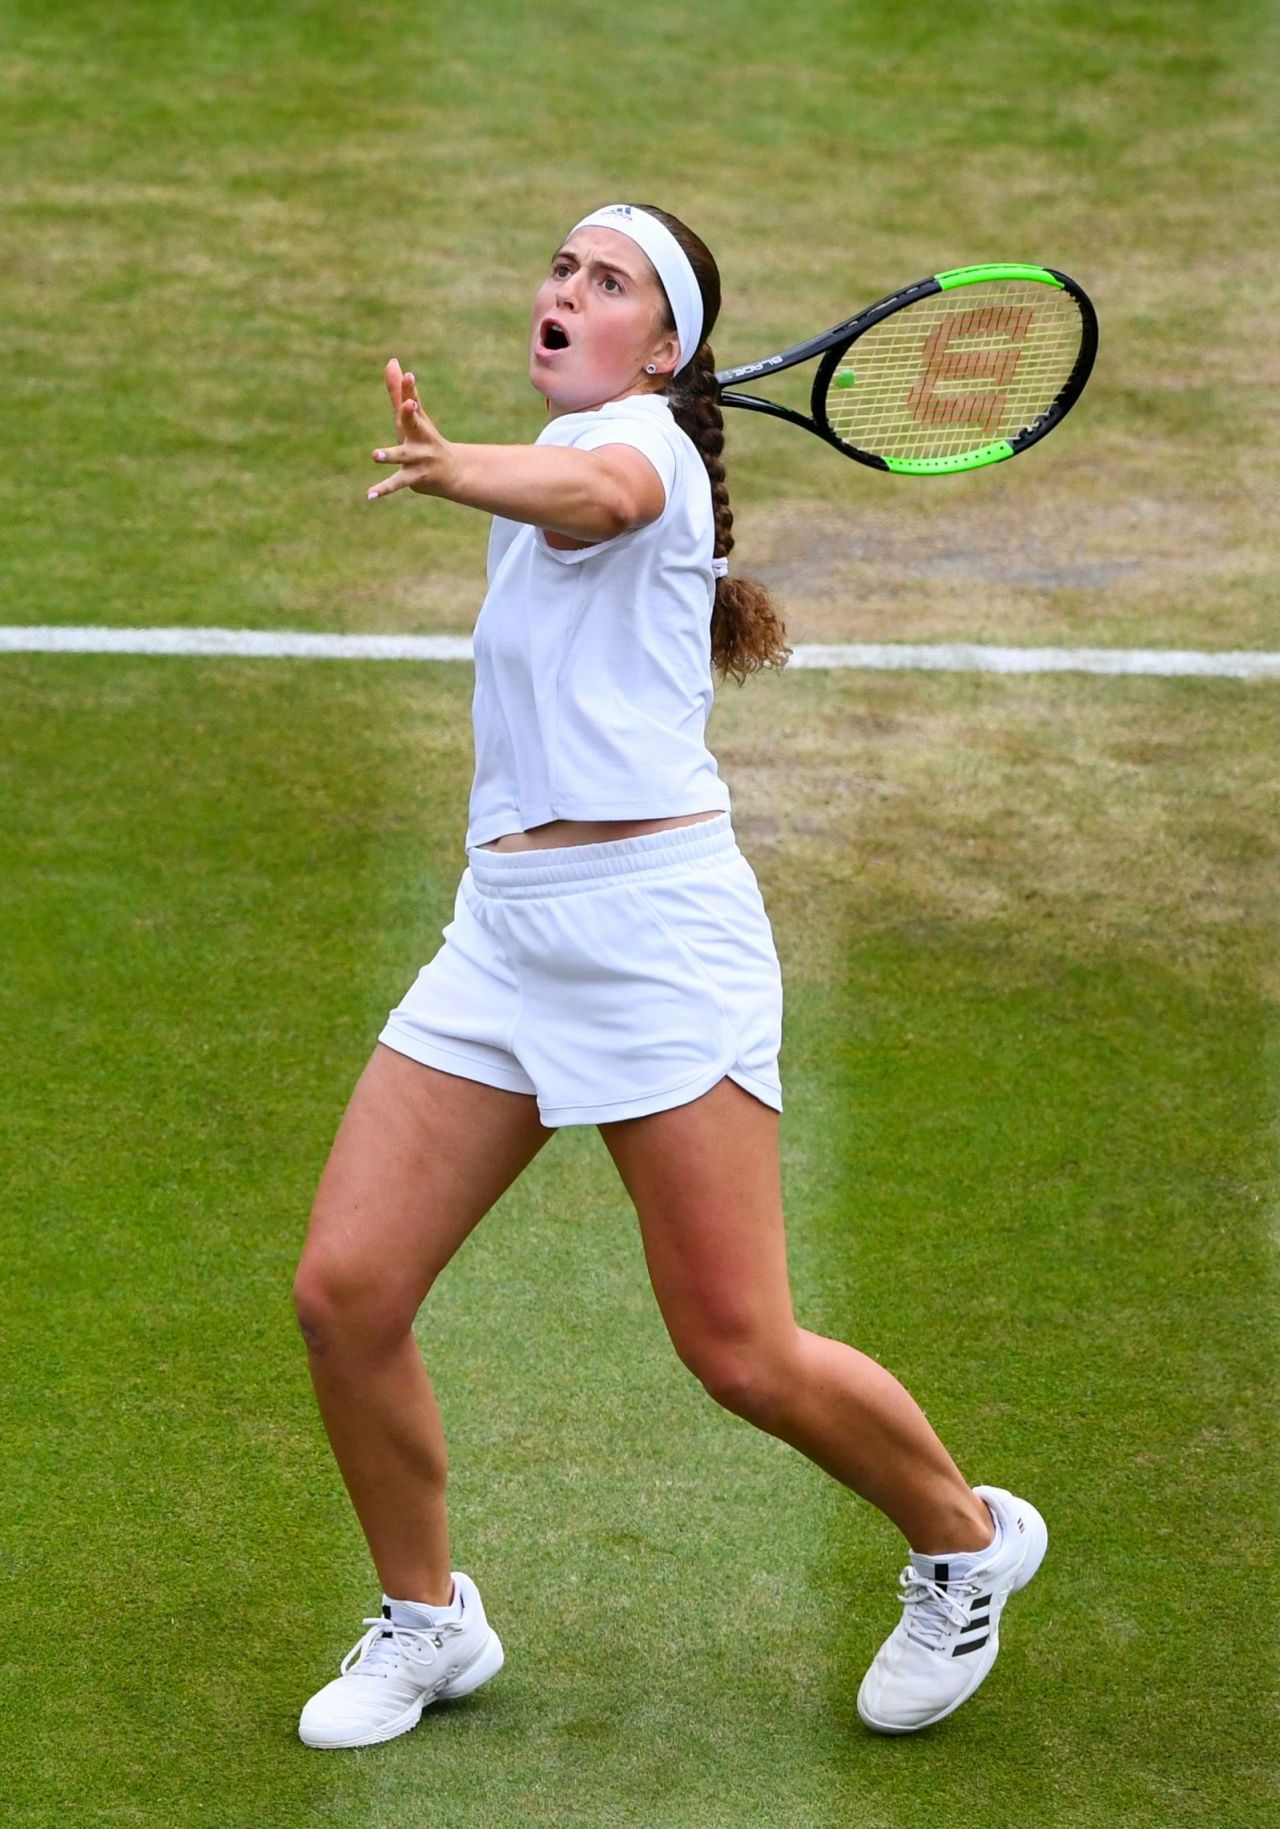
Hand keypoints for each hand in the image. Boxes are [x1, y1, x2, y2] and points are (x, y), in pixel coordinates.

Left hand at [367, 359, 455, 500]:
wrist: (452, 473)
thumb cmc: (426, 439)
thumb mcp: (414, 416)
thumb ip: (399, 391)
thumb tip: (392, 361)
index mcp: (418, 421)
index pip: (412, 401)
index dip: (409, 388)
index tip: (407, 374)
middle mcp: (420, 438)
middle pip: (414, 423)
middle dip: (411, 414)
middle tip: (408, 404)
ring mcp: (418, 459)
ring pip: (402, 456)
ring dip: (389, 455)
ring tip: (374, 454)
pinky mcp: (414, 478)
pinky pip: (396, 484)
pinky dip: (383, 490)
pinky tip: (369, 495)